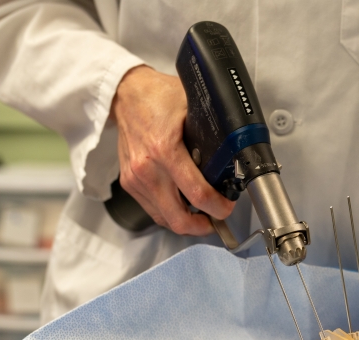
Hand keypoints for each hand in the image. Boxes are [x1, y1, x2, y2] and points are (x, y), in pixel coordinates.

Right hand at [111, 65, 233, 234]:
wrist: (126, 93)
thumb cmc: (159, 97)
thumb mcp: (193, 110)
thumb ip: (211, 135)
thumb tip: (232, 158)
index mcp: (165, 150)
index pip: (197, 194)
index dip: (217, 207)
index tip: (227, 207)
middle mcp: (147, 169)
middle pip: (177, 218)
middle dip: (201, 227)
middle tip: (216, 222)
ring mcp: (135, 178)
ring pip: (164, 218)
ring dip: (185, 223)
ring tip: (202, 216)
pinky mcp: (128, 182)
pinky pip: (152, 209)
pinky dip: (169, 213)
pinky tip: (183, 206)